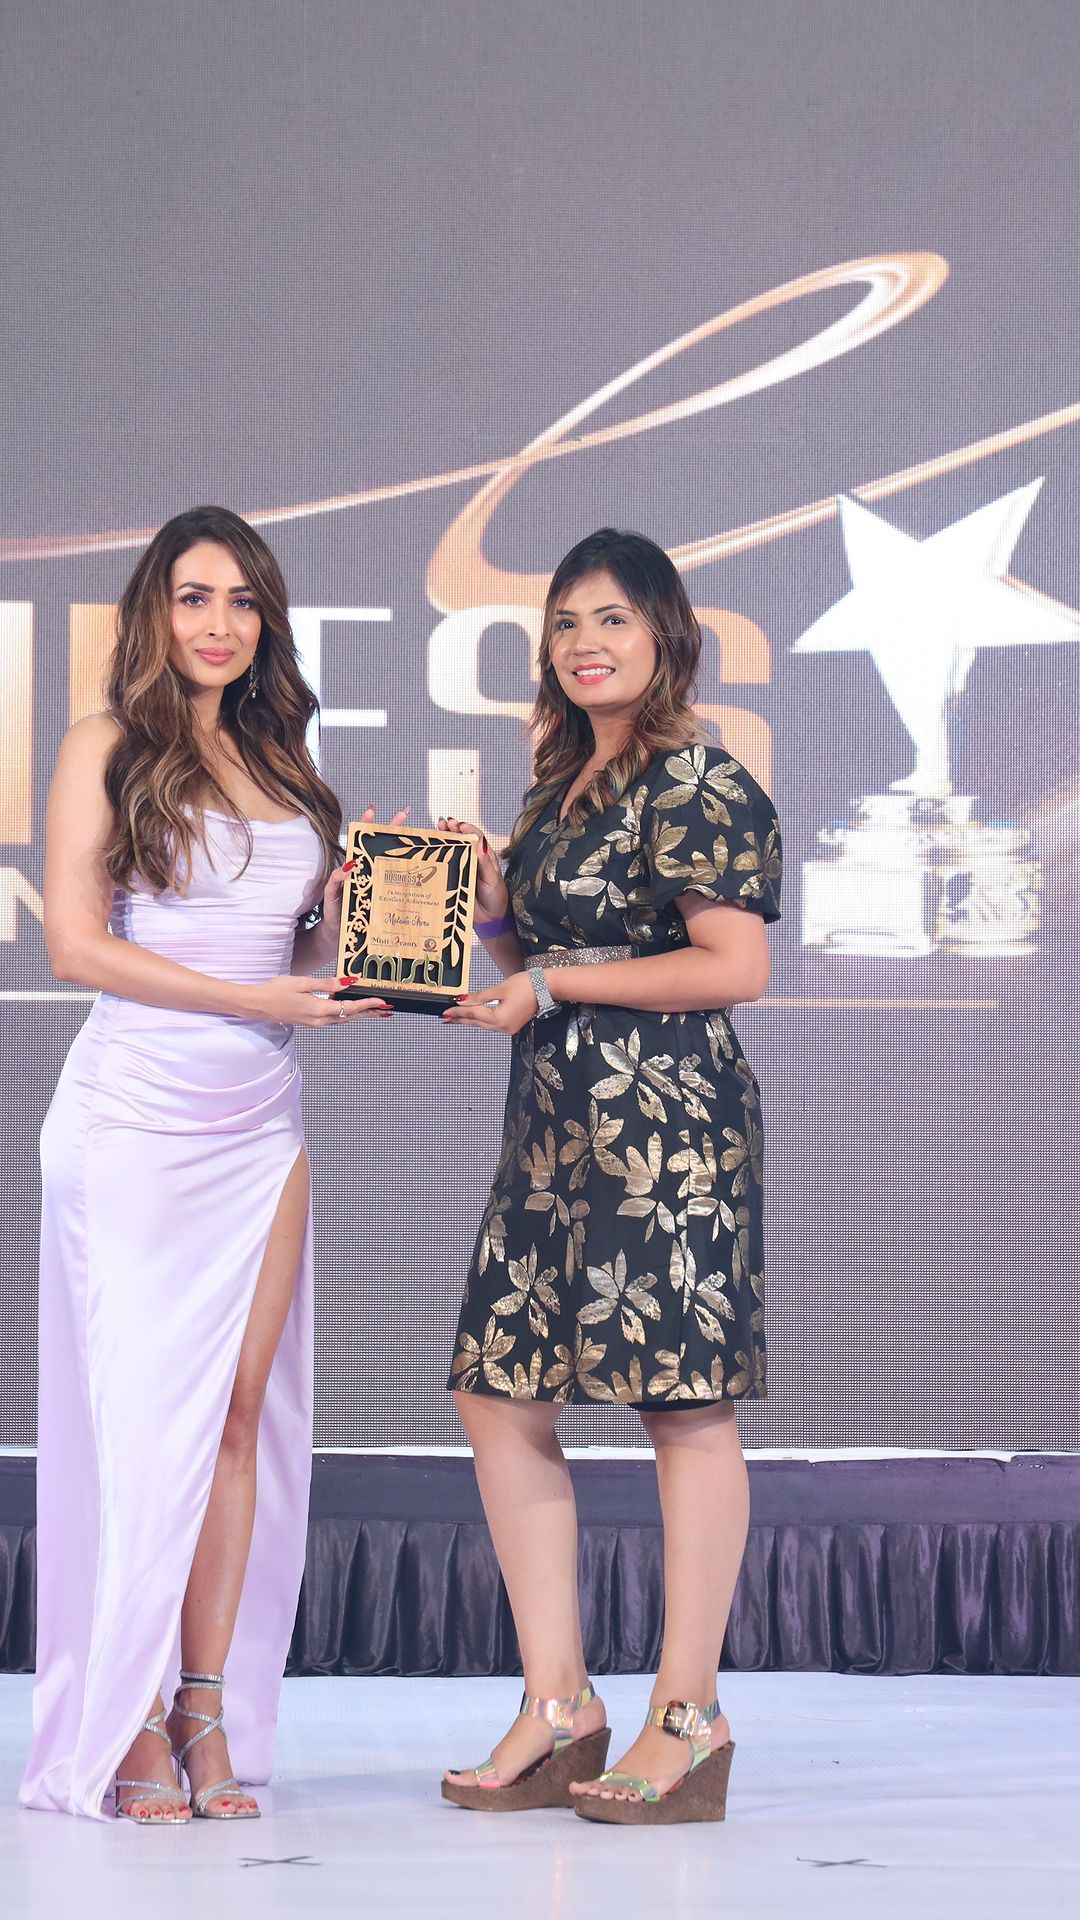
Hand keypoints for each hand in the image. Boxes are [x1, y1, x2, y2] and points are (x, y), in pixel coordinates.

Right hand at [248, 974, 391, 1026]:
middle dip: (371, 1013)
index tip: (383, 1002)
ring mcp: (315, 1023)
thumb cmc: (276, 991)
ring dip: (361, 1015)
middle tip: (389, 1010)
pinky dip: (347, 1014)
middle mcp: (319, 1020)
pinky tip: (352, 1009)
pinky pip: (335, 1019)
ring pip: (344, 1019)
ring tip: (377, 1011)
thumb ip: (326, 984)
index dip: (369, 1005)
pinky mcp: (311, 1022)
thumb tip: (348, 982)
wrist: (257, 1005)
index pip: (350, 1008)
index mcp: (319, 1010)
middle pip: (351, 1017)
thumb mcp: (302, 982)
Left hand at [322, 805, 411, 940]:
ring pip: (396, 865)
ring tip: (420, 836)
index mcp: (358, 870)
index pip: (362, 843)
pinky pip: (400, 889)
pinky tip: (424, 872)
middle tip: (405, 812)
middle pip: (385, 847)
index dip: (367, 826)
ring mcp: (381, 887)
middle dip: (395, 829)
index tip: (373, 810)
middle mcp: (372, 875)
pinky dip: (413, 881)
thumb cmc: (334, 914)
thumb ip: (336, 881)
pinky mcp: (388, 901)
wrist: (338, 938)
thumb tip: (347, 867)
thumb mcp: (331, 895)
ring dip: (408, 852)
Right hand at [437, 816, 507, 921]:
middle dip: (451, 829)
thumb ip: (486, 864)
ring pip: (450, 850)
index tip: (459, 826)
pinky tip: (428, 849)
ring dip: (442, 839)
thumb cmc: (496, 897)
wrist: (490, 918)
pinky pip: (443, 866)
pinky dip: (435, 857)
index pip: (476, 838)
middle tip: (444, 823)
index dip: (467, 829)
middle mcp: (471, 859)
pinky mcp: (452, 879)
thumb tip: (480, 845)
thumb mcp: (493, 880)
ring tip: (436, 829)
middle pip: (460, 840)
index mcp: (484, 856)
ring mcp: (460, 868)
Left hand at [441, 971, 538, 1033]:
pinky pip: (491, 1025)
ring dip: (469, 1021)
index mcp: (499, 1018)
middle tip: (445, 1019)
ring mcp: (508, 1028)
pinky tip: (474, 1018)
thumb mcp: (500, 988)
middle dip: (460, 1020)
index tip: (444, 1012)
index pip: (472, 1014)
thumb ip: (480, 996)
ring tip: (455, 1019)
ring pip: (483, 1025)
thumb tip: (463, 1001)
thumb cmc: (526, 985)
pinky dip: (481, 1021)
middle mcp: (503, 1027)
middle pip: (476, 1022)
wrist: (547, 989)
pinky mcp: (512, 1026)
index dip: (457, 1012)